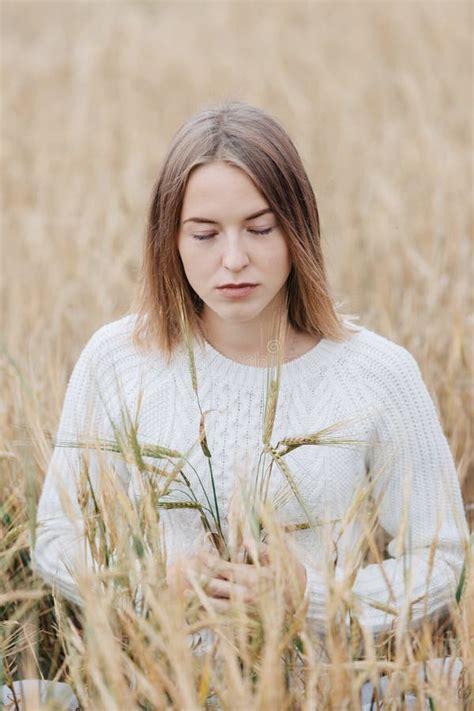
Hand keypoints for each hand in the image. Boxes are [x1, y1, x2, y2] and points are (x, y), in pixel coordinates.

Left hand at [168, 539, 306, 615]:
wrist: (307, 606)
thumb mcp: (281, 558)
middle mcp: (245, 596)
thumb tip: (245, 540)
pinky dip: (210, 615)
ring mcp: (244, 612)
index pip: (221, 567)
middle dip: (195, 578)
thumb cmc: (293, 577)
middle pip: (213, 586)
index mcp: (252, 577)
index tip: (195, 552)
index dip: (206, 559)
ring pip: (214, 605)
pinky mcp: (246, 624)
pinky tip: (199, 611)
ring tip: (181, 593)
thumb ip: (262, 548)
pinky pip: (223, 621)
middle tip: (180, 571)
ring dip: (197, 598)